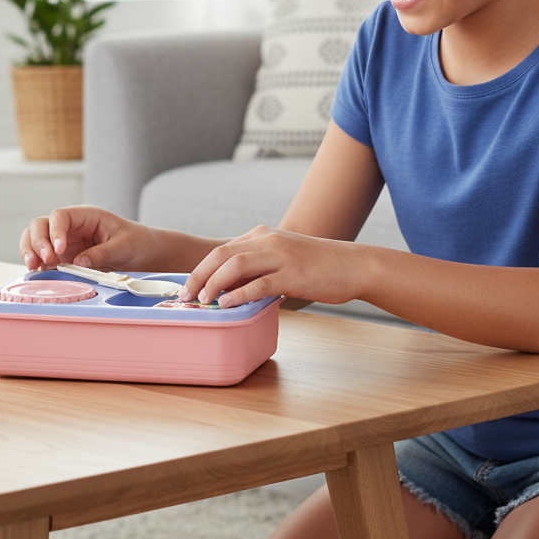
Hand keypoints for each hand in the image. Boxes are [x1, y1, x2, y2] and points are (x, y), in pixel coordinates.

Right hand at [19, 204, 155, 272]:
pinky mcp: (65, 259)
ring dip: (30, 252)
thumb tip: (79, 262)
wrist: (144, 254)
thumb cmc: (137, 242)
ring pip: (36, 241)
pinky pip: (44, 260)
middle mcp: (71, 228)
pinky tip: (40, 276)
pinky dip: (38, 267)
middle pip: (40, 226)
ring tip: (34, 268)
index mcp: (86, 216)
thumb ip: (102, 253)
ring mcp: (65, 243)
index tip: (60, 249)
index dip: (55, 230)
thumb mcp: (124, 246)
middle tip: (45, 259)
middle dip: (37, 242)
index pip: (60, 216)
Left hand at [178, 226, 362, 307]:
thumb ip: (259, 269)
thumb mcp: (283, 259)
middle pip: (222, 254)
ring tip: (203, 301)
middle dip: (199, 276)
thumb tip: (231, 289)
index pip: (222, 249)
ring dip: (214, 284)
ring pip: (235, 265)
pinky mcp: (292, 274)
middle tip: (185, 297)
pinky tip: (227, 304)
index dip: (200, 269)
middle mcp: (268, 240)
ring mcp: (280, 256)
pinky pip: (258, 283)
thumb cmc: (319, 266)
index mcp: (264, 235)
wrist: (353, 265)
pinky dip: (239, 294)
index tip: (188, 288)